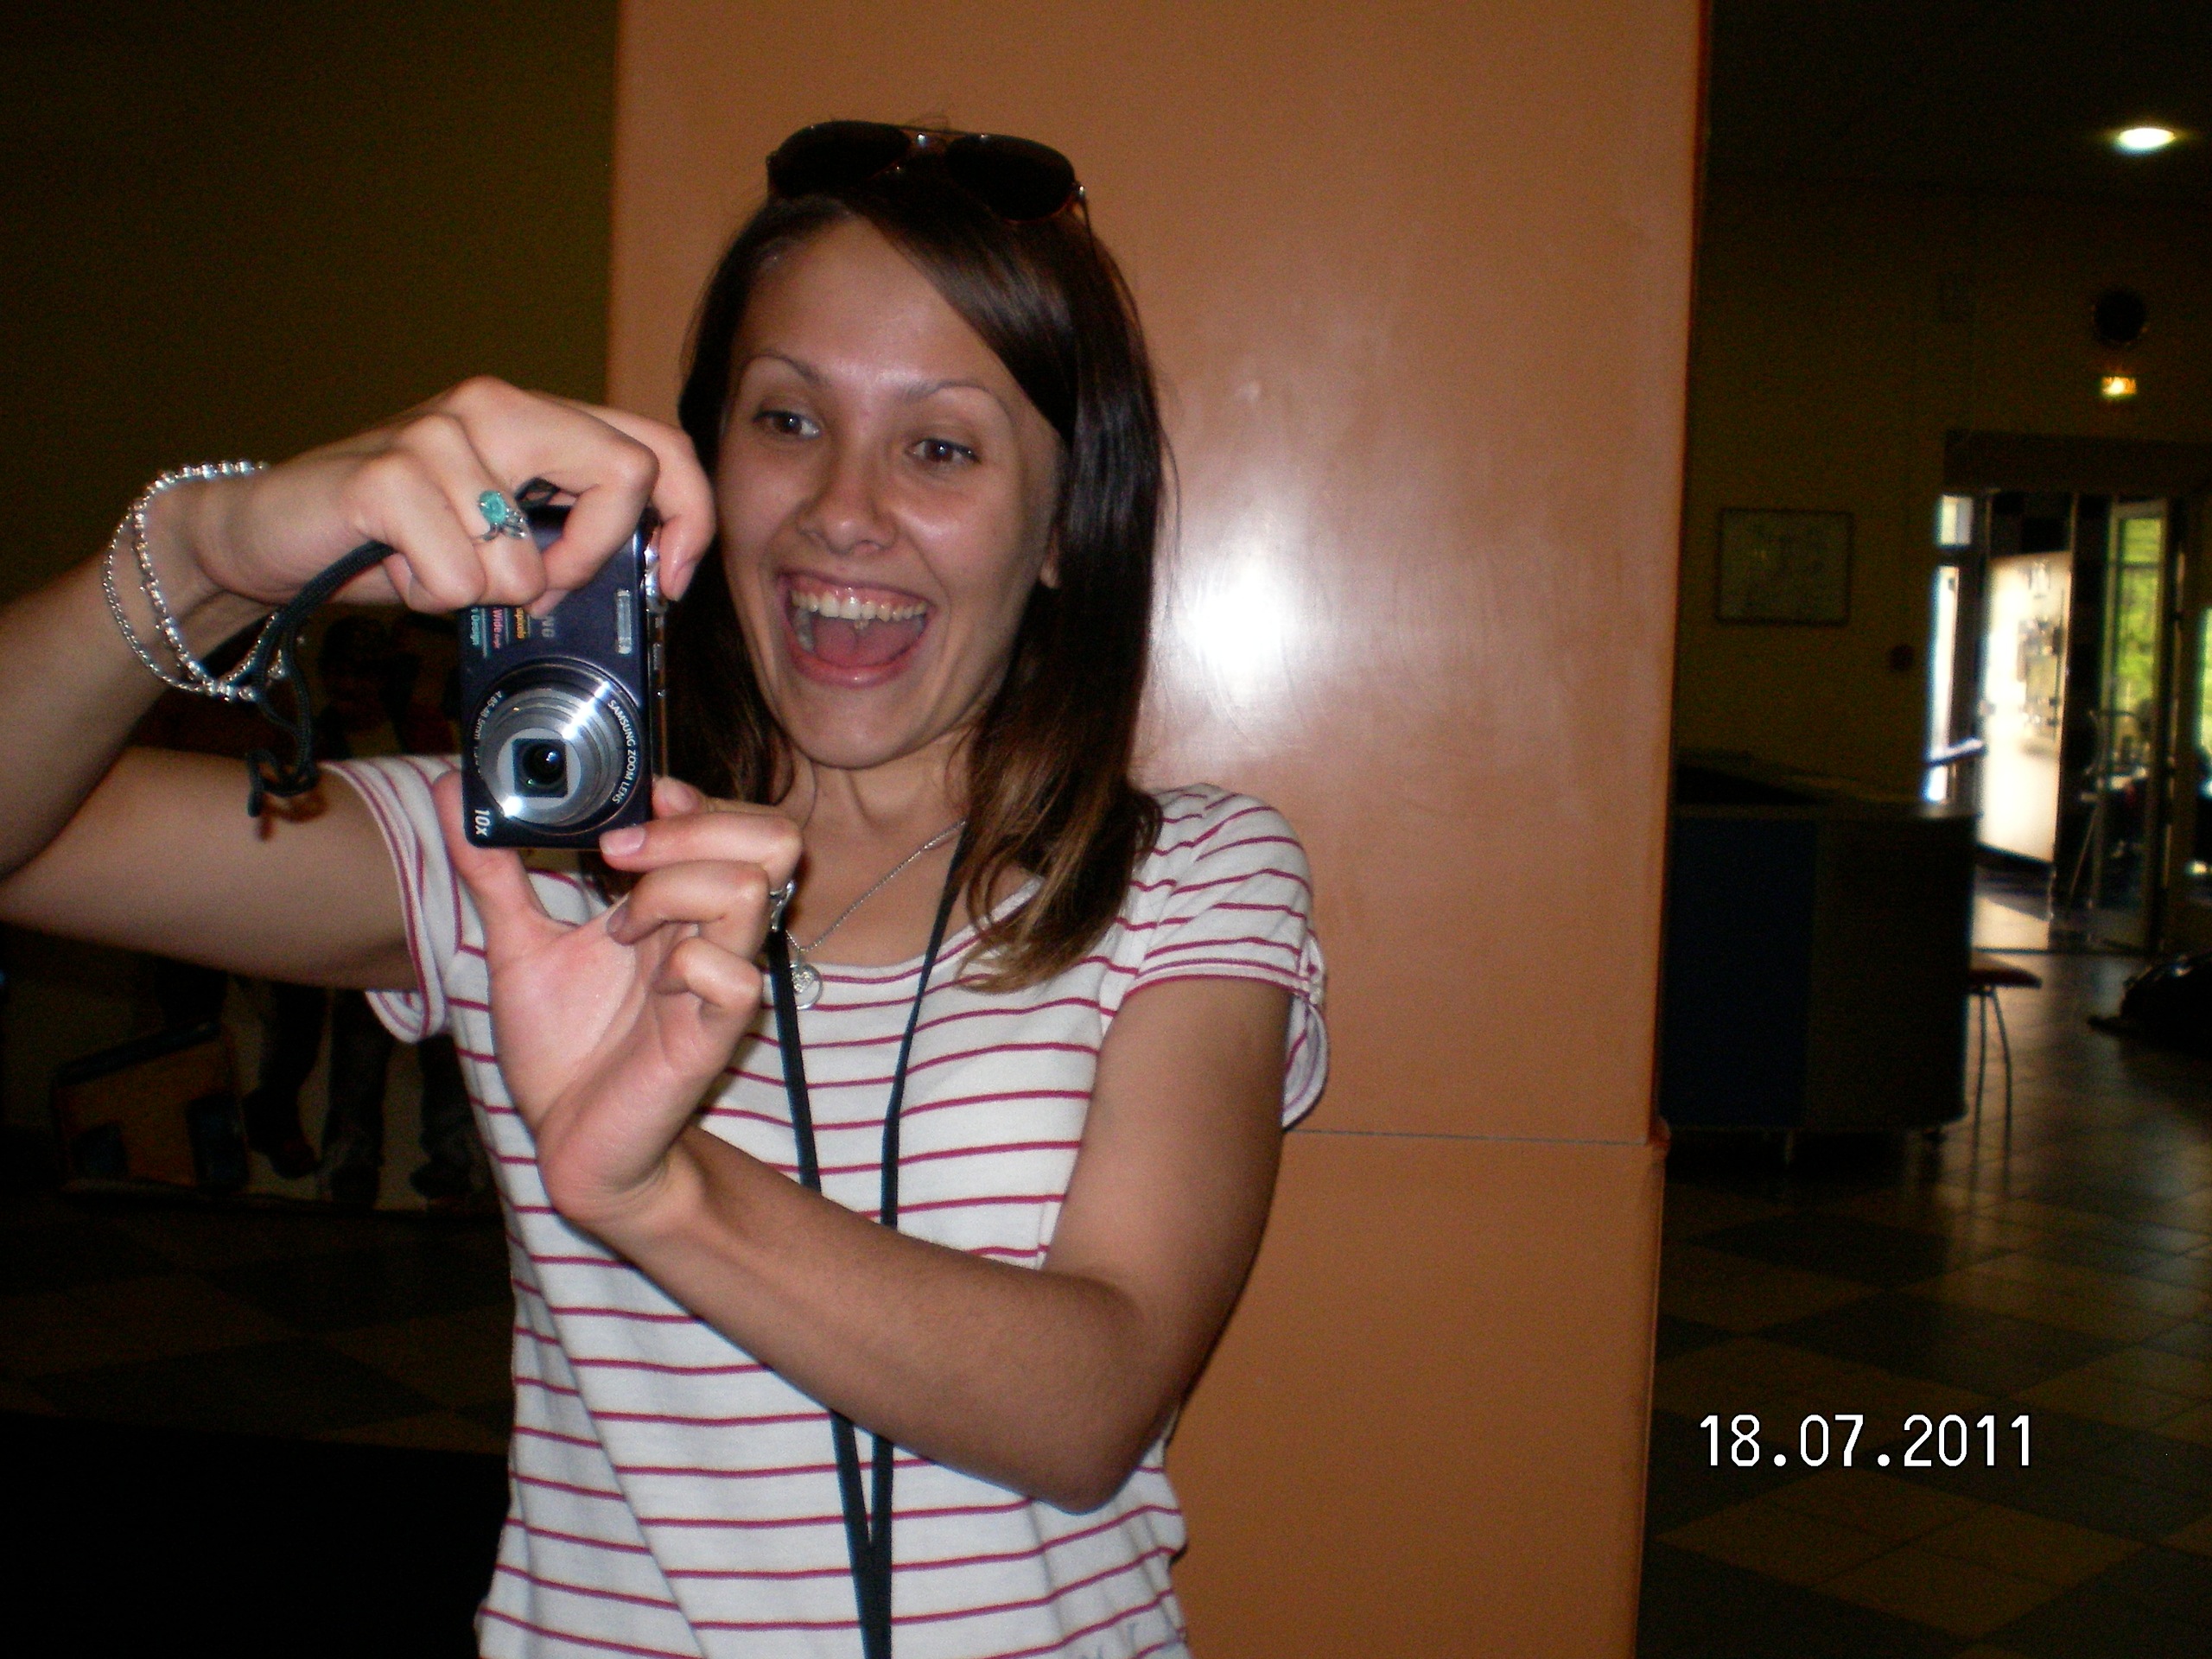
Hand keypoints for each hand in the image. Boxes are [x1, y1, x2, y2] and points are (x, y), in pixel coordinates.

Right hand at [159, 377, 715, 618]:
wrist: (269, 533)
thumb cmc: (396, 540)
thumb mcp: (503, 534)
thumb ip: (569, 534)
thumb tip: (648, 582)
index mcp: (536, 416)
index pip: (659, 446)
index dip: (689, 518)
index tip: (672, 579)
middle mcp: (495, 406)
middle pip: (625, 478)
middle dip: (592, 561)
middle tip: (536, 591)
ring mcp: (440, 434)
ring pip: (528, 558)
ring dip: (487, 595)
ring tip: (436, 569)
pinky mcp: (388, 478)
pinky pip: (461, 578)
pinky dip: (433, 598)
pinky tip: (398, 570)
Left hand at [435, 773, 800, 1233]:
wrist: (568, 1138)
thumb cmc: (562, 1046)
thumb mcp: (516, 944)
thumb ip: (493, 871)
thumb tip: (457, 792)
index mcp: (677, 902)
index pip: (734, 819)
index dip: (691, 798)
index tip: (631, 809)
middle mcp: (710, 930)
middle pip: (770, 838)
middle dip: (692, 827)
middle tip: (619, 859)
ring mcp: (718, 978)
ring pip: (750, 890)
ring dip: (674, 891)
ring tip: (622, 930)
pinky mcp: (715, 1032)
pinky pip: (733, 976)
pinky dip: (686, 965)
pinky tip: (650, 986)